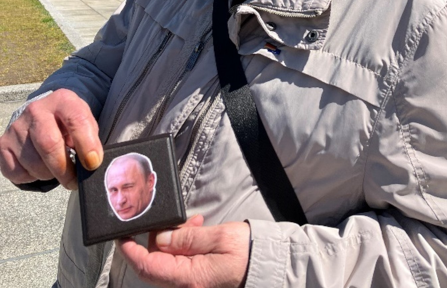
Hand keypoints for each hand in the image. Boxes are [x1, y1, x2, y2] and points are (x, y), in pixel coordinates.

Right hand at [0, 89, 101, 188]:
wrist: (43, 117)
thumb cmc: (70, 124)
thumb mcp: (86, 123)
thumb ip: (91, 139)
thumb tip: (92, 163)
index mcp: (63, 101)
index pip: (76, 121)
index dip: (87, 145)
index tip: (93, 164)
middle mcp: (36, 110)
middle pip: (49, 144)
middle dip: (64, 169)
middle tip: (73, 181)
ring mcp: (16, 127)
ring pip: (33, 162)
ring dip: (48, 174)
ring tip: (56, 170)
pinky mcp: (3, 144)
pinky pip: (16, 171)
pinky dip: (30, 177)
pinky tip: (38, 168)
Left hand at [117, 215, 250, 287]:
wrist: (269, 265)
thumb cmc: (249, 252)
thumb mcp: (219, 237)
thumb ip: (187, 237)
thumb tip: (160, 237)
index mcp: (189, 277)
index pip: (147, 266)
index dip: (131, 251)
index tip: (123, 236)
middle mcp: (186, 285)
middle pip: (154, 263)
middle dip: (158, 238)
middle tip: (175, 220)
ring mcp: (190, 284)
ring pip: (166, 261)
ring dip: (173, 240)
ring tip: (194, 224)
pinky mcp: (196, 279)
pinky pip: (178, 264)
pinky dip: (182, 247)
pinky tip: (196, 232)